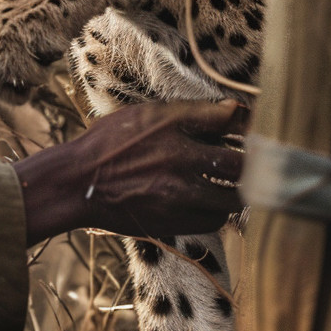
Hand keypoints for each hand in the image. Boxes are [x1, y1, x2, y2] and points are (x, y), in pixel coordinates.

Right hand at [14, 100, 247, 244]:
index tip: (251, 127)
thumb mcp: (142, 115)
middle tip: (251, 161)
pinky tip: (209, 202)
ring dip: (239, 190)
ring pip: (234, 196)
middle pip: (239, 162)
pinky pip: (217, 219)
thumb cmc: (108, 144)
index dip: (245, 123)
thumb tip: (234, 110)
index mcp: (170, 125)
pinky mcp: (177, 220)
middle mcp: (179, 157)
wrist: (79, 182)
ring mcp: (180, 191)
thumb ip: (187, 112)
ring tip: (233, 184)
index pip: (226, 120)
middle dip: (250, 162)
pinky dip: (219, 211)